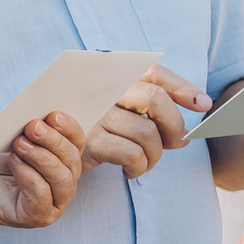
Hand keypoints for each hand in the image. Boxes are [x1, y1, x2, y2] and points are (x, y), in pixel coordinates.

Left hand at [0, 113, 86, 228]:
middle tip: (33, 126)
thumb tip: (44, 114)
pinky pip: (41, 195)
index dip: (70, 129)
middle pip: (72, 162)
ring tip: (20, 143)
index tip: (54, 114)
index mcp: (63, 163)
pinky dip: (28, 175)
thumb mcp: (12, 138)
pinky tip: (14, 161)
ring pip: (61, 179)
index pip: (77, 145)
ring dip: (41, 157)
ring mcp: (52, 205)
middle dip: (54, 141)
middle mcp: (63, 186)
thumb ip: (31, 128)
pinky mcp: (36, 218)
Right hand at [88, 65, 209, 176]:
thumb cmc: (85, 130)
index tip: (203, 104)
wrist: (41, 151)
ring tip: (147, 163)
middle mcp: (98, 89)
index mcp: (106, 75)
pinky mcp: (88, 140)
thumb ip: (143, 106)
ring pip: (147, 132)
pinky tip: (131, 171)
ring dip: (156, 154)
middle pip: (154, 99)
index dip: (182, 86)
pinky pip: (132, 154)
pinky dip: (140, 166)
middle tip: (177, 143)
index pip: (152, 72)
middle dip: (174, 125)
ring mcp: (92, 113)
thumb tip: (191, 119)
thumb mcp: (110, 110)